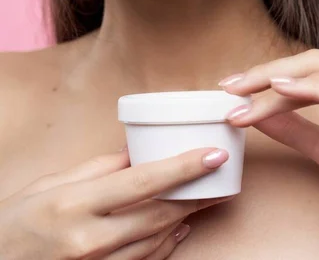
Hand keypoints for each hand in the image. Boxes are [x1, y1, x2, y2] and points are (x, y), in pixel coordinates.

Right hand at [0, 146, 231, 258]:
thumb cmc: (18, 220)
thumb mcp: (51, 183)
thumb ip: (99, 168)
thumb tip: (137, 151)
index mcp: (77, 203)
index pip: (143, 181)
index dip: (184, 168)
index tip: (214, 155)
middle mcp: (91, 239)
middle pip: (160, 214)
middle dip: (197, 194)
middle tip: (222, 175)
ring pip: (158, 241)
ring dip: (188, 217)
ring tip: (209, 195)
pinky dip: (167, 243)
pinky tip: (180, 227)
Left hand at [218, 48, 318, 220]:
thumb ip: (298, 131)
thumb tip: (259, 115)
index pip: (315, 67)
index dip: (274, 72)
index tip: (236, 87)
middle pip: (314, 62)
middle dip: (267, 72)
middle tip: (229, 86)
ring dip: (275, 87)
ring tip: (241, 100)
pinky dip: (310, 88)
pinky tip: (279, 89)